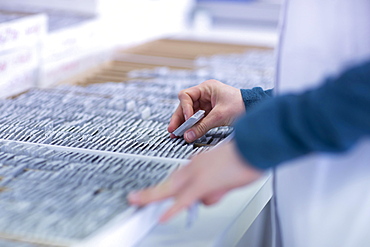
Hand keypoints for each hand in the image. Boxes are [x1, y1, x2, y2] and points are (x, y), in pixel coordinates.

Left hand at [127, 140, 262, 222]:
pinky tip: (162, 217)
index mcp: (196, 163)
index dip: (159, 188)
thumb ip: (211, 186)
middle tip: (135, 200)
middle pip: (167, 185)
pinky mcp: (203, 183)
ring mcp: (196, 174)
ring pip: (183, 195)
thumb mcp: (223, 174)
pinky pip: (184, 200)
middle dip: (149, 195)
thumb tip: (205, 198)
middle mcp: (192, 166)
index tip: (147, 194)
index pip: (173, 178)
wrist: (252, 146)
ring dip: (203, 199)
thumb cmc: (243, 158)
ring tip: (225, 185)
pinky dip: (173, 210)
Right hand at [168, 80, 244, 141]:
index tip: (188, 119)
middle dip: (179, 118)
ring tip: (177, 134)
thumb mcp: (220, 116)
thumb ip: (202, 126)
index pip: (186, 96)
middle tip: (173, 130)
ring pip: (189, 113)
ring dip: (184, 123)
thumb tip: (188, 135)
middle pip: (185, 106)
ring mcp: (206, 104)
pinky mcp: (209, 113)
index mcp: (206, 88)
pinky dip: (192, 126)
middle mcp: (204, 95)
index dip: (185, 108)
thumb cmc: (241, 105)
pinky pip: (197, 119)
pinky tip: (187, 133)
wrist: (255, 108)